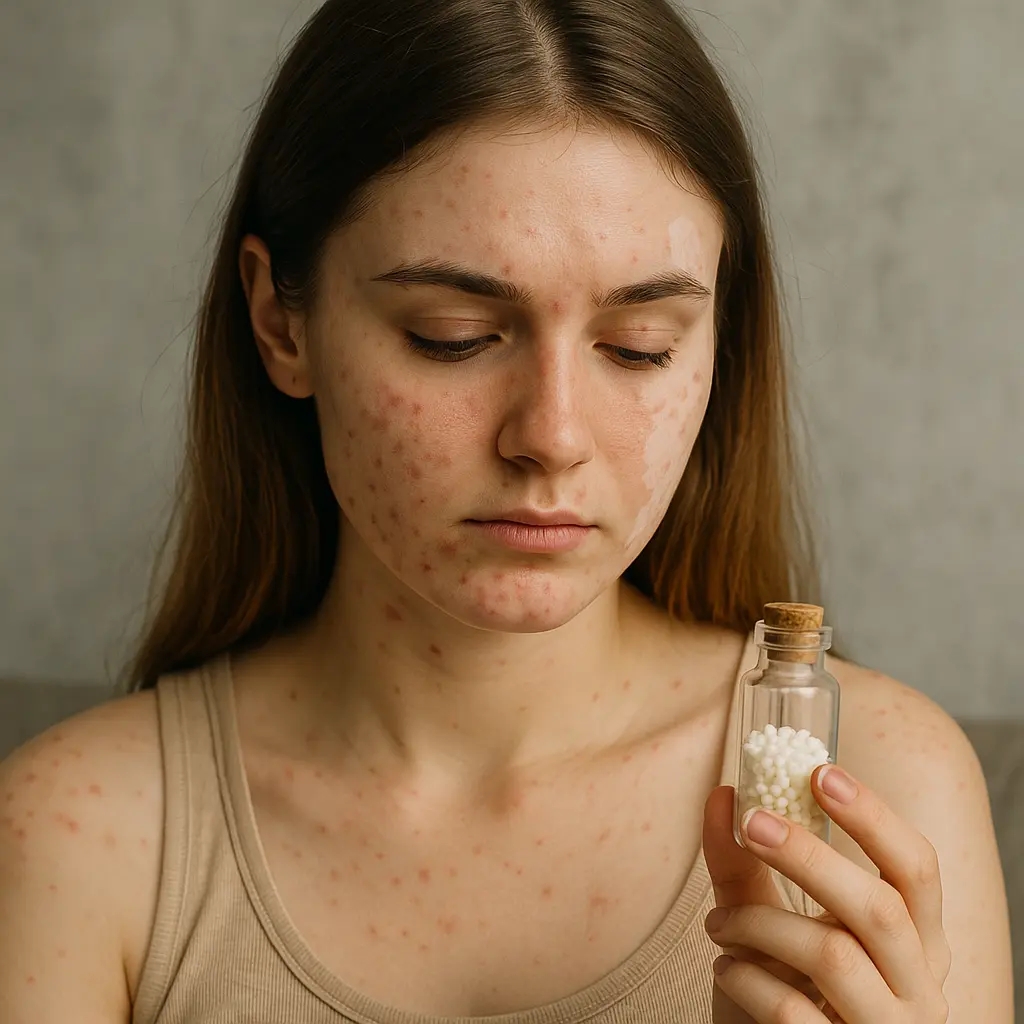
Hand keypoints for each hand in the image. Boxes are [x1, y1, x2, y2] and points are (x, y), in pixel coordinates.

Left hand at [700, 765, 950, 1021]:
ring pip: (834, 955)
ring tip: (717, 922)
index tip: (820, 772)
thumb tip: (723, 794)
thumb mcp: (770, 922)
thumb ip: (746, 864)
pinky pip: (791, 1010)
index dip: (874, 817)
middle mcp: (919, 990)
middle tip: (752, 823)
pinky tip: (725, 968)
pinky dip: (746, 978)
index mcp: (918, 942)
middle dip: (810, 857)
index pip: (917, 868)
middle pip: (880, 909)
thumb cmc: (784, 989)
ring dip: (759, 923)